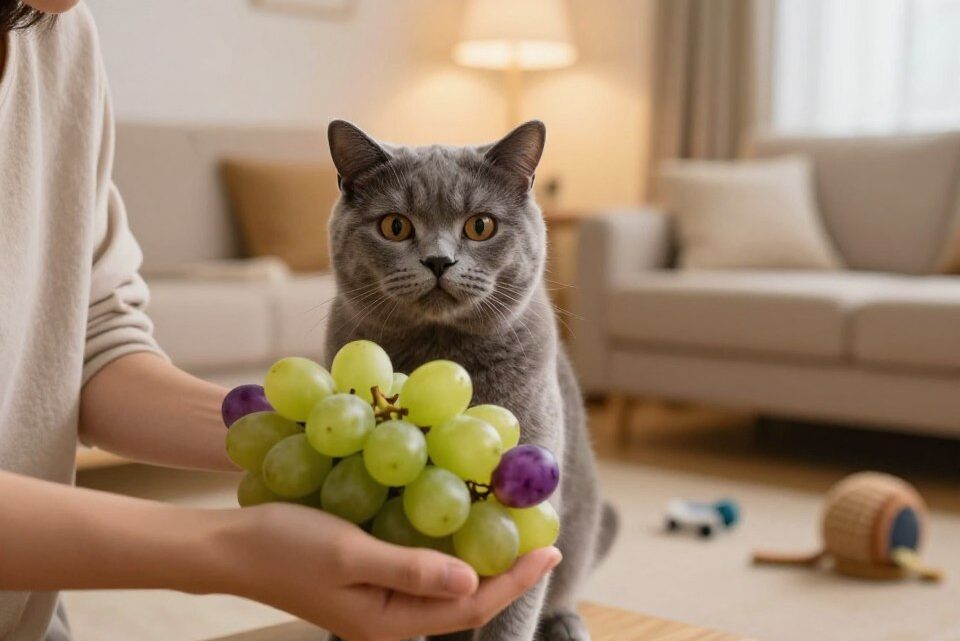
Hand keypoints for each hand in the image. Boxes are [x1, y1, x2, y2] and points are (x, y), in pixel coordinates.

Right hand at [219, 502, 561, 640]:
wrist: (231, 546)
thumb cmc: (287, 547)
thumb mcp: (351, 554)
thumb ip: (412, 570)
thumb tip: (473, 583)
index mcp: (389, 624)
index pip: (469, 608)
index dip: (514, 580)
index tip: (549, 549)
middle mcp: (390, 619)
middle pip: (465, 600)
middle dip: (506, 571)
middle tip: (541, 536)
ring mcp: (379, 601)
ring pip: (446, 583)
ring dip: (480, 556)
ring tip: (512, 527)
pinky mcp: (369, 578)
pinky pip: (423, 568)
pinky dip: (449, 545)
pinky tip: (460, 519)